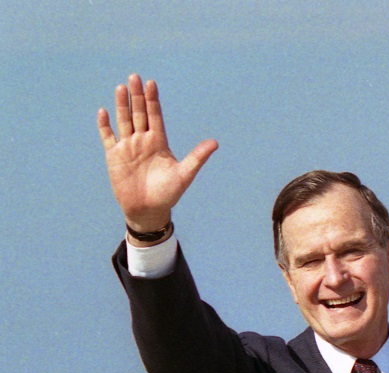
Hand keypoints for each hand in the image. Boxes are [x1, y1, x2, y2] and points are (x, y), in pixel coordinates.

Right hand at [97, 74, 217, 239]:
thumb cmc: (168, 194)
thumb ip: (197, 157)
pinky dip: (105, 126)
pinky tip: (104, 112)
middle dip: (137, 96)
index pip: (155, 116)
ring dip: (122, 105)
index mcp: (159, 142)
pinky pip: (108, 137)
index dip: (153, 100)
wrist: (149, 210)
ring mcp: (128, 147)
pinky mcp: (114, 156)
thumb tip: (215, 143)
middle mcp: (143, 141)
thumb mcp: (184, 174)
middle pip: (139, 113)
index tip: (151, 83)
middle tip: (134, 76)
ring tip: (121, 87)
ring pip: (124, 120)